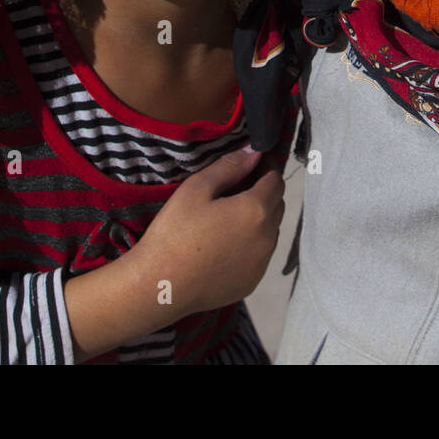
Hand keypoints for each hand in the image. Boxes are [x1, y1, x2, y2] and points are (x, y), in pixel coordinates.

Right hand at [131, 148, 285, 315]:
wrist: (160, 285)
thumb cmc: (175, 232)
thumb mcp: (196, 189)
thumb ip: (229, 167)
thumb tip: (254, 152)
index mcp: (256, 210)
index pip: (276, 180)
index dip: (266, 168)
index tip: (251, 164)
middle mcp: (267, 237)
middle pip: (277, 205)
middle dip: (264, 192)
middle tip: (237, 187)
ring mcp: (262, 263)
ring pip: (271, 231)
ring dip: (259, 219)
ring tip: (229, 216)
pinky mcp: (252, 282)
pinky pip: (260, 255)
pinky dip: (251, 244)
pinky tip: (225, 244)